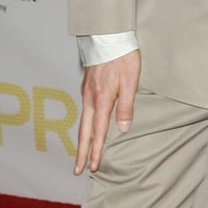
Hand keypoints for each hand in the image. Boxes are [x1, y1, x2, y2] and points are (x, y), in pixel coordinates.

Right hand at [75, 50, 140, 174]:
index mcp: (102, 100)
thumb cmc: (123, 57)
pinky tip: (87, 128)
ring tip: (81, 154)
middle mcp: (90, 98)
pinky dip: (84, 124)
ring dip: (81, 140)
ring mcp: (86, 92)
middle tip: (77, 170)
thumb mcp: (131, 81)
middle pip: (84, 131)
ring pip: (82, 121)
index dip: (95, 151)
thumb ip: (127, 106)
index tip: (93, 167)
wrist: (108, 36)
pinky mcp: (87, 86)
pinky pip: (84, 111)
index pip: (98, 132)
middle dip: (81, 152)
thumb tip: (123, 130)